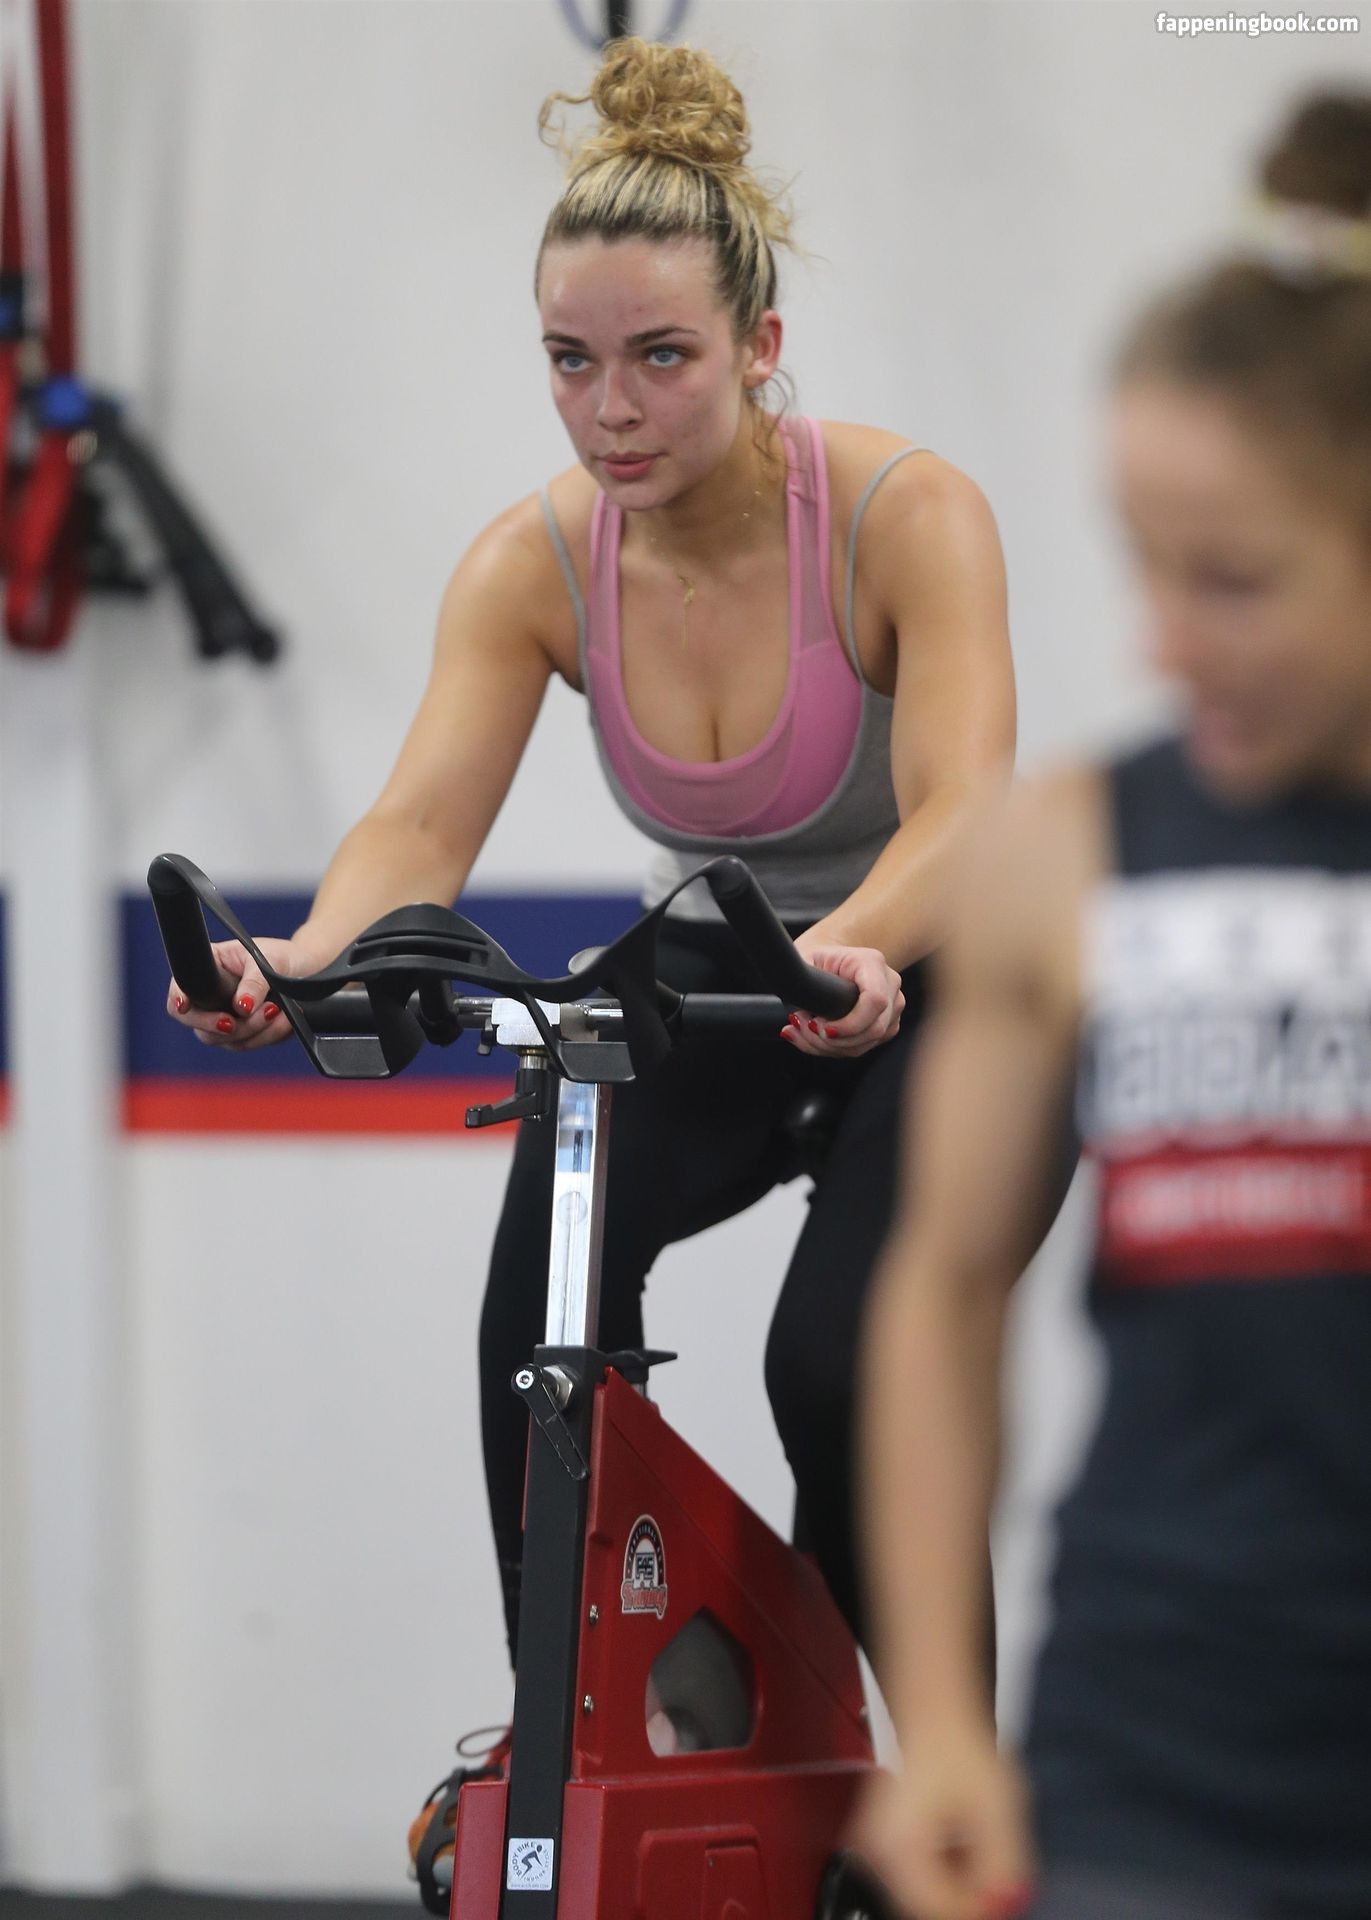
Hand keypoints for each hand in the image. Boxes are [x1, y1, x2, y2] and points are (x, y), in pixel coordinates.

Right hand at [165, 935, 305, 1051]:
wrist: (307, 971)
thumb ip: (254, 982)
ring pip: (227, 1040)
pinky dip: (270, 1035)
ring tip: (277, 1010)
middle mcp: (212, 997)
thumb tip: (241, 1007)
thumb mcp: (268, 960)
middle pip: (199, 1025)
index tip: (185, 1006)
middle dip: (222, 1025)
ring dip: (254, 1030)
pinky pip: (251, 1043)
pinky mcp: (247, 1034)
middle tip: (244, 1017)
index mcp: (209, 969)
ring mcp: (227, 1018)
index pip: (183, 988)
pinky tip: (285, 1020)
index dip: (179, 998)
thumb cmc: (281, 957)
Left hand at [781, 935, 903, 1056]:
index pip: (875, 1001)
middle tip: (803, 1027)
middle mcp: (890, 984)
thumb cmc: (818, 960)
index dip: (849, 1023)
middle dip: (833, 1039)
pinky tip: (813, 1039)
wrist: (831, 961)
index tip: (818, 1027)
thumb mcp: (805, 961)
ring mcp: (893, 1006)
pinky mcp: (887, 1025)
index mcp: (872, 963)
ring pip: (866, 1043)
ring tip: (802, 1031)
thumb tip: (799, 1008)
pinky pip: (863, 1047)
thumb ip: (803, 981)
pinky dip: (833, 1049)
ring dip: (828, 1046)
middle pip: (874, 1029)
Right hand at [849, 1722, 1035, 1919]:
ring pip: (919, 1891)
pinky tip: (960, 1845)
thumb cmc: (956, 1743)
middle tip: (993, 1876)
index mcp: (897, 1842)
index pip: (935, 1907)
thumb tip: (1006, 1901)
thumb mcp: (997, 1806)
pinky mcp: (878, 1840)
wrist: (932, 1712)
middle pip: (924, 1902)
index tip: (1000, 1895)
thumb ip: (1004, 1862)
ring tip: (978, 1849)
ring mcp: (873, 1844)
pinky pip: (912, 1874)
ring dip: (954, 1882)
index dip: (974, 1906)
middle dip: (964, 1894)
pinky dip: (941, 1868)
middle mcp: (875, 1847)